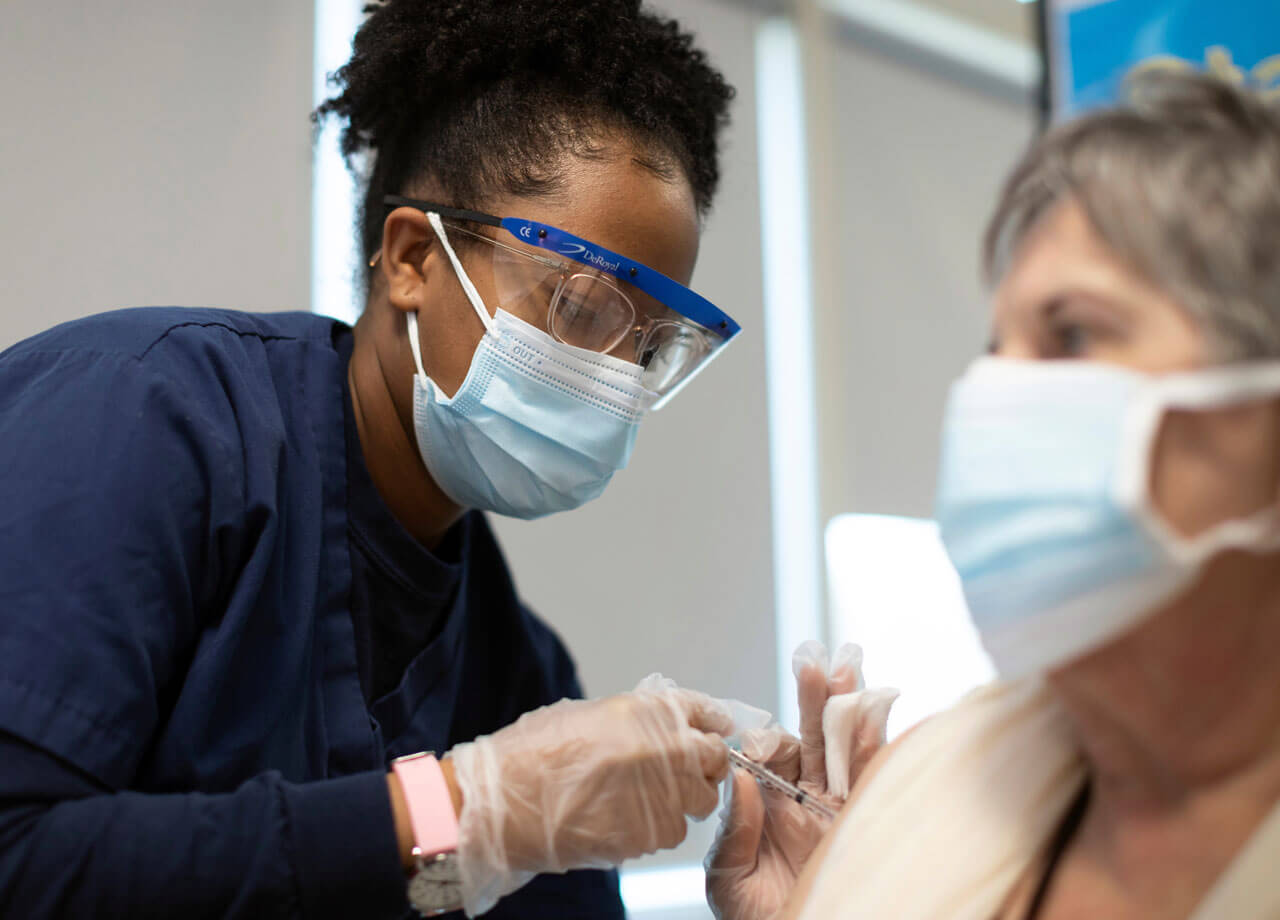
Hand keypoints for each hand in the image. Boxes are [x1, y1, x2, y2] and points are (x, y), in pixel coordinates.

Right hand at [449, 675, 733, 915]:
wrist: (504, 804)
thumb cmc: (532, 756)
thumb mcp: (586, 714)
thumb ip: (634, 719)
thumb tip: (659, 728)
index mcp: (648, 711)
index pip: (705, 711)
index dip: (711, 722)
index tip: (713, 729)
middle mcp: (666, 749)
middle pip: (714, 758)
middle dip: (703, 764)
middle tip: (682, 772)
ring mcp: (664, 794)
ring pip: (701, 800)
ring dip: (684, 799)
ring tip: (647, 799)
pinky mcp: (653, 833)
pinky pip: (674, 830)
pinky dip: (659, 827)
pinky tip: (627, 820)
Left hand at [705, 642, 897, 919]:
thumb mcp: (728, 880)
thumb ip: (732, 831)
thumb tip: (741, 778)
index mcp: (766, 804)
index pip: (768, 756)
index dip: (766, 742)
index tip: (760, 746)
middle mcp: (804, 798)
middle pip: (812, 737)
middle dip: (814, 696)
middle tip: (815, 658)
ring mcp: (837, 807)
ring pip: (845, 746)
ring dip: (848, 704)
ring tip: (847, 663)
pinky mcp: (865, 820)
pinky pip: (873, 775)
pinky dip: (877, 741)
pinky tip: (879, 707)